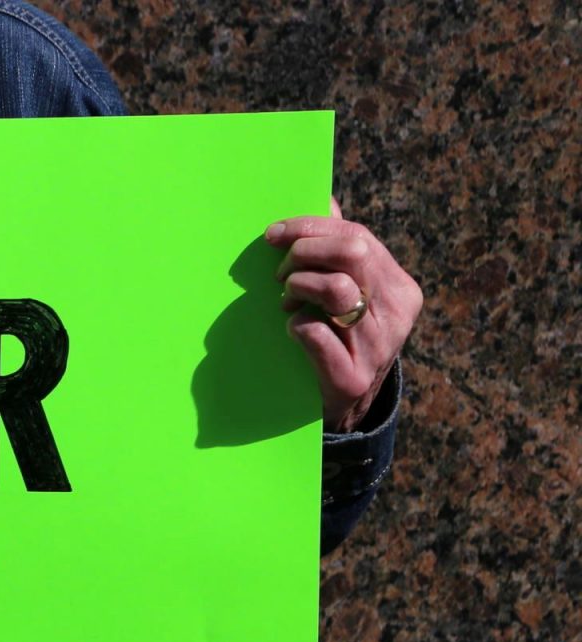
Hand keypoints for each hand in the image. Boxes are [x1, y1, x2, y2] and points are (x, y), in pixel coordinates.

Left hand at [267, 197, 422, 431]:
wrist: (345, 409)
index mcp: (399, 287)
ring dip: (299, 287)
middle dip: (304, 253)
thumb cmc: (339, 340)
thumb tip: (324, 200)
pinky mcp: (351, 377)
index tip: (273, 234)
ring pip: (337, 290)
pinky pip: (315, 333)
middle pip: (353, 253)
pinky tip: (291, 330)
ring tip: (287, 301)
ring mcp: (378, 346)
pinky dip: (295, 326)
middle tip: (279, 274)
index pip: (356, 236)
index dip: (310, 228)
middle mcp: (397, 313)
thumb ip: (340, 250)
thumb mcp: (350, 295)